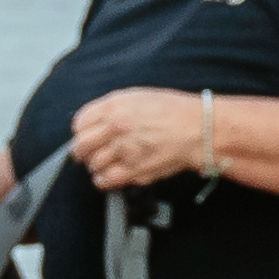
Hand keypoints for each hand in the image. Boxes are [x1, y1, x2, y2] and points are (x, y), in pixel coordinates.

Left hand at [70, 87, 209, 192]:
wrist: (198, 130)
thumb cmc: (175, 112)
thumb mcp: (139, 97)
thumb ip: (113, 108)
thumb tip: (95, 122)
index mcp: (115, 106)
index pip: (80, 122)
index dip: (81, 131)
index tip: (85, 135)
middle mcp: (115, 127)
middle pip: (81, 145)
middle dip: (83, 151)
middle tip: (90, 152)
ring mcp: (123, 151)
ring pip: (93, 164)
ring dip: (96, 166)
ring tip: (106, 163)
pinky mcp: (133, 171)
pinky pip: (106, 180)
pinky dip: (103, 180)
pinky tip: (108, 176)